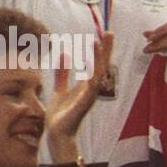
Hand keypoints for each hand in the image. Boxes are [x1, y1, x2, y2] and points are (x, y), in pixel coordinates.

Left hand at [45, 33, 109, 156]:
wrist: (57, 133)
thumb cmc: (60, 114)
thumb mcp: (59, 88)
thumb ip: (63, 74)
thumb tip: (65, 56)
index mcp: (85, 86)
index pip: (95, 64)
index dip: (99, 50)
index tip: (101, 36)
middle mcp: (90, 90)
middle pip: (101, 66)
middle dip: (105, 50)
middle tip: (109, 33)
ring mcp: (89, 96)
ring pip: (98, 74)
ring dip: (100, 58)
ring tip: (100, 43)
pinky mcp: (84, 103)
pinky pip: (90, 88)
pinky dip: (92, 76)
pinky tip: (92, 65)